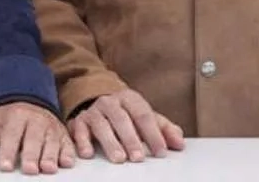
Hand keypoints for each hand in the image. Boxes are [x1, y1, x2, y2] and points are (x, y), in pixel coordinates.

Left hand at [0, 102, 74, 173]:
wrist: (28, 103)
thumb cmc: (3, 120)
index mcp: (15, 117)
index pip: (11, 135)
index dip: (8, 150)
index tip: (4, 166)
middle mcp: (35, 120)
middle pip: (34, 138)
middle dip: (33, 154)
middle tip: (31, 170)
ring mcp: (49, 126)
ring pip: (52, 140)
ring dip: (52, 154)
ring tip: (49, 168)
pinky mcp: (61, 133)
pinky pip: (67, 142)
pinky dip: (69, 151)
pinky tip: (68, 162)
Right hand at [68, 89, 183, 163]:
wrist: (96, 101)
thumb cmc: (126, 114)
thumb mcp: (144, 117)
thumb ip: (163, 128)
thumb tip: (180, 143)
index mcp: (130, 99)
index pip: (144, 115)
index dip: (153, 133)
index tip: (160, 151)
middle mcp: (111, 102)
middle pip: (122, 119)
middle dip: (131, 139)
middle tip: (138, 157)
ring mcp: (94, 111)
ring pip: (102, 125)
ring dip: (110, 142)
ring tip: (119, 158)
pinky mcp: (78, 122)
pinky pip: (79, 131)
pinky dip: (83, 142)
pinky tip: (88, 154)